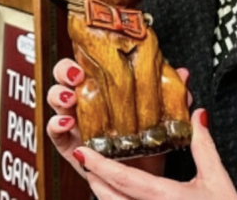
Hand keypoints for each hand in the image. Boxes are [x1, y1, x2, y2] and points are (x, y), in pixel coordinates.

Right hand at [46, 59, 190, 177]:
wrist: (141, 183)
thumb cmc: (147, 148)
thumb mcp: (160, 119)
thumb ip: (170, 96)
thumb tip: (182, 74)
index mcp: (103, 90)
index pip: (88, 64)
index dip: (85, 55)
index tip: (91, 52)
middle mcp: (85, 103)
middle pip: (65, 77)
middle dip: (65, 71)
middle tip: (76, 74)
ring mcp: (75, 123)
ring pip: (55, 100)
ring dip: (59, 94)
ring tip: (69, 97)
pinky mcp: (69, 146)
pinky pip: (54, 134)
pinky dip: (56, 125)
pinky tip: (67, 123)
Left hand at [73, 110, 236, 199]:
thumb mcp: (217, 180)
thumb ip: (204, 146)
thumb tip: (198, 115)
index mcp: (166, 198)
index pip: (123, 180)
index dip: (99, 165)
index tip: (82, 151)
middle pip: (110, 198)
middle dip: (95, 178)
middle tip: (87, 159)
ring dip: (104, 194)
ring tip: (98, 176)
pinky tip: (117, 195)